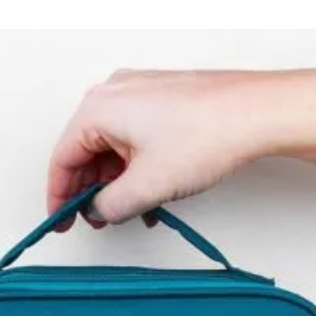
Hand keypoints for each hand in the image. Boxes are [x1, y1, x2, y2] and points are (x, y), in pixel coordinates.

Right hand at [47, 69, 271, 228]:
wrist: (257, 113)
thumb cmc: (207, 135)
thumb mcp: (146, 186)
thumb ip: (111, 206)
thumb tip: (99, 211)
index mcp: (99, 108)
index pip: (63, 158)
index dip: (58, 197)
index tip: (61, 221)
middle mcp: (115, 94)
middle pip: (86, 151)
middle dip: (91, 191)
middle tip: (97, 221)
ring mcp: (140, 94)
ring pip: (113, 148)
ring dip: (118, 184)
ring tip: (132, 212)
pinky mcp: (163, 100)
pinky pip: (136, 139)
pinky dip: (137, 169)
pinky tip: (153, 194)